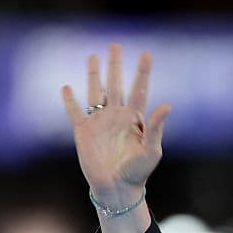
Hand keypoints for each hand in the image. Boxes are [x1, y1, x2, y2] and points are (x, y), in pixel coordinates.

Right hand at [61, 43, 169, 200]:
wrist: (116, 188)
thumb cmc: (138, 172)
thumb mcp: (152, 150)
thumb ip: (155, 127)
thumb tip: (166, 104)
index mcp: (135, 118)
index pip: (139, 89)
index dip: (142, 71)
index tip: (147, 53)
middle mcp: (117, 116)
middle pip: (116, 84)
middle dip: (116, 65)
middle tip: (116, 44)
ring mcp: (99, 122)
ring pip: (95, 92)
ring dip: (94, 74)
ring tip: (93, 56)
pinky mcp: (83, 131)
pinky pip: (74, 112)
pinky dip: (69, 100)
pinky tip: (66, 87)